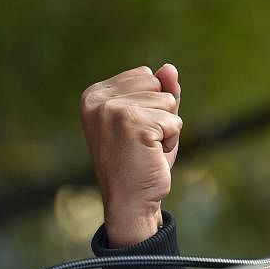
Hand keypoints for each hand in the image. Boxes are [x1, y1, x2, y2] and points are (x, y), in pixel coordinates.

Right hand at [80, 64, 182, 247]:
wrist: (131, 201)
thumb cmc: (140, 161)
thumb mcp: (152, 120)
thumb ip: (160, 92)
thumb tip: (169, 68)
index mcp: (95, 94)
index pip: (146, 75)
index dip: (152, 104)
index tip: (134, 130)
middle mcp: (98, 99)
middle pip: (158, 84)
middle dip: (162, 113)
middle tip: (142, 141)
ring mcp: (113, 110)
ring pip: (168, 101)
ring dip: (166, 128)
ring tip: (146, 149)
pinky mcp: (133, 123)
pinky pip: (174, 120)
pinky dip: (171, 140)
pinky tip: (151, 155)